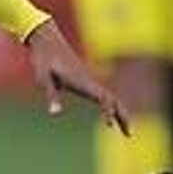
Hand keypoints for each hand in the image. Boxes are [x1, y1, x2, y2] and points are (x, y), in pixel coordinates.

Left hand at [22, 20, 128, 134]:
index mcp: (82, 81)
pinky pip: (103, 95)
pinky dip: (111, 106)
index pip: (103, 98)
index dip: (108, 111)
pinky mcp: (85, 79)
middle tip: (129, 135)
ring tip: (125, 131)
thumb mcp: (43, 78)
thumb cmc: (43, 59)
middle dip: (122, 115)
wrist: (45, 38)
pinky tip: (110, 116)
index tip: (109, 125)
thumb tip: (55, 113)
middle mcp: (89, 80)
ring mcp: (88, 80)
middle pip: (113, 99)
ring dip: (119, 112)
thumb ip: (51, 95)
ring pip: (110, 97)